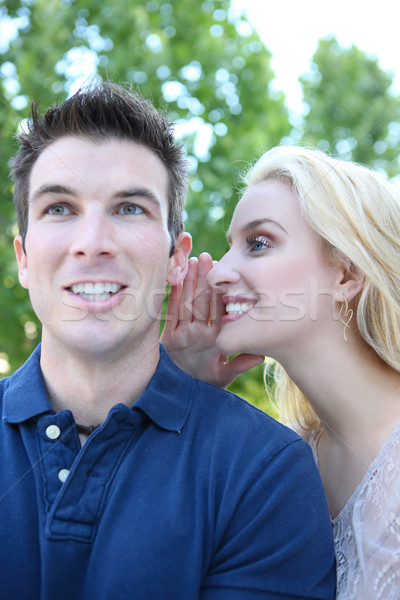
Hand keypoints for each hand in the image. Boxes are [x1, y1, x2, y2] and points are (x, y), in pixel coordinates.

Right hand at [161, 252, 263, 387]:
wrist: (178, 397)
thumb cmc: (203, 387)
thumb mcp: (223, 376)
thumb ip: (240, 365)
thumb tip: (262, 356)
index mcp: (215, 336)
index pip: (219, 309)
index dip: (222, 291)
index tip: (226, 272)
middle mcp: (200, 331)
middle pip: (202, 300)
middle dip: (204, 279)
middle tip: (207, 257)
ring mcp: (184, 332)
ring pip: (187, 302)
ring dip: (190, 283)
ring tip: (192, 262)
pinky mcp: (169, 337)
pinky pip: (171, 314)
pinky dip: (173, 297)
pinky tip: (174, 280)